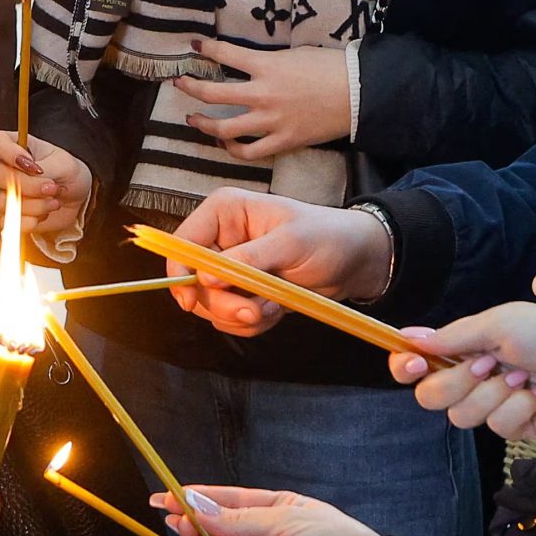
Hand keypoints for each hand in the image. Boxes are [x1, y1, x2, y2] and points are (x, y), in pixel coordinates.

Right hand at [0, 131, 92, 245]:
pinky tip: (45, 213)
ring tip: (54, 201)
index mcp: (14, 147)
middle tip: (52, 187)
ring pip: (4, 201)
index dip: (9, 152)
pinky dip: (31, 220)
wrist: (76, 198)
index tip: (33, 165)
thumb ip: (44, 169)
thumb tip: (26, 182)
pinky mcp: (7, 216)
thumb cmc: (68, 173)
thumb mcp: (64, 164)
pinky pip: (10, 221)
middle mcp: (3, 169)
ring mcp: (2, 193)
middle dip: (28, 185)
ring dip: (35, 205)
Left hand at [167, 39, 350, 159]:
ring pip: (224, 128)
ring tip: (193, 120)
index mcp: (267, 66)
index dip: (206, 48)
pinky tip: (225, 143)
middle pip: (213, 93)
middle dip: (191, 87)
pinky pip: (249, 152)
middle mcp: (263, 94)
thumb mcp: (296, 54)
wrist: (359, 94)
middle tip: (180, 84)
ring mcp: (270, 121)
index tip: (194, 45)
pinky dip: (232, 149)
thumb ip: (269, 61)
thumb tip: (252, 64)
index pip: (226, 54)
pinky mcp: (282, 142)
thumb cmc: (331, 68)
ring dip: (203, 124)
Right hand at [167, 190, 389, 336]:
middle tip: (253, 311)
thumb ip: (248, 258)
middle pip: (194, 282)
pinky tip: (278, 309)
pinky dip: (253, 322)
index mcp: (224, 213)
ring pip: (211, 306)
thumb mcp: (290, 243)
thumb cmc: (327, 237)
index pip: (182, 244)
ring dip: (242, 315)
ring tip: (275, 305)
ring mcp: (230, 269)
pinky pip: (231, 319)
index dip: (180, 274)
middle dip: (223, 304)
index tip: (191, 302)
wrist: (355, 262)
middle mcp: (220, 240)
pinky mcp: (243, 293)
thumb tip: (206, 275)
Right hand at [387, 302, 535, 439]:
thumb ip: (453, 336)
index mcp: (464, 348)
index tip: (414, 364)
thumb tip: (408, 337)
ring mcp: (492, 404)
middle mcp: (473, 378)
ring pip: (462, 416)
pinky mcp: (515, 427)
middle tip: (489, 363)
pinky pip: (497, 428)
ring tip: (523, 377)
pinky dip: (519, 407)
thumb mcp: (500, 323)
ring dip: (494, 393)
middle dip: (459, 381)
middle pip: (431, 396)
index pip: (417, 365)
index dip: (406, 368)